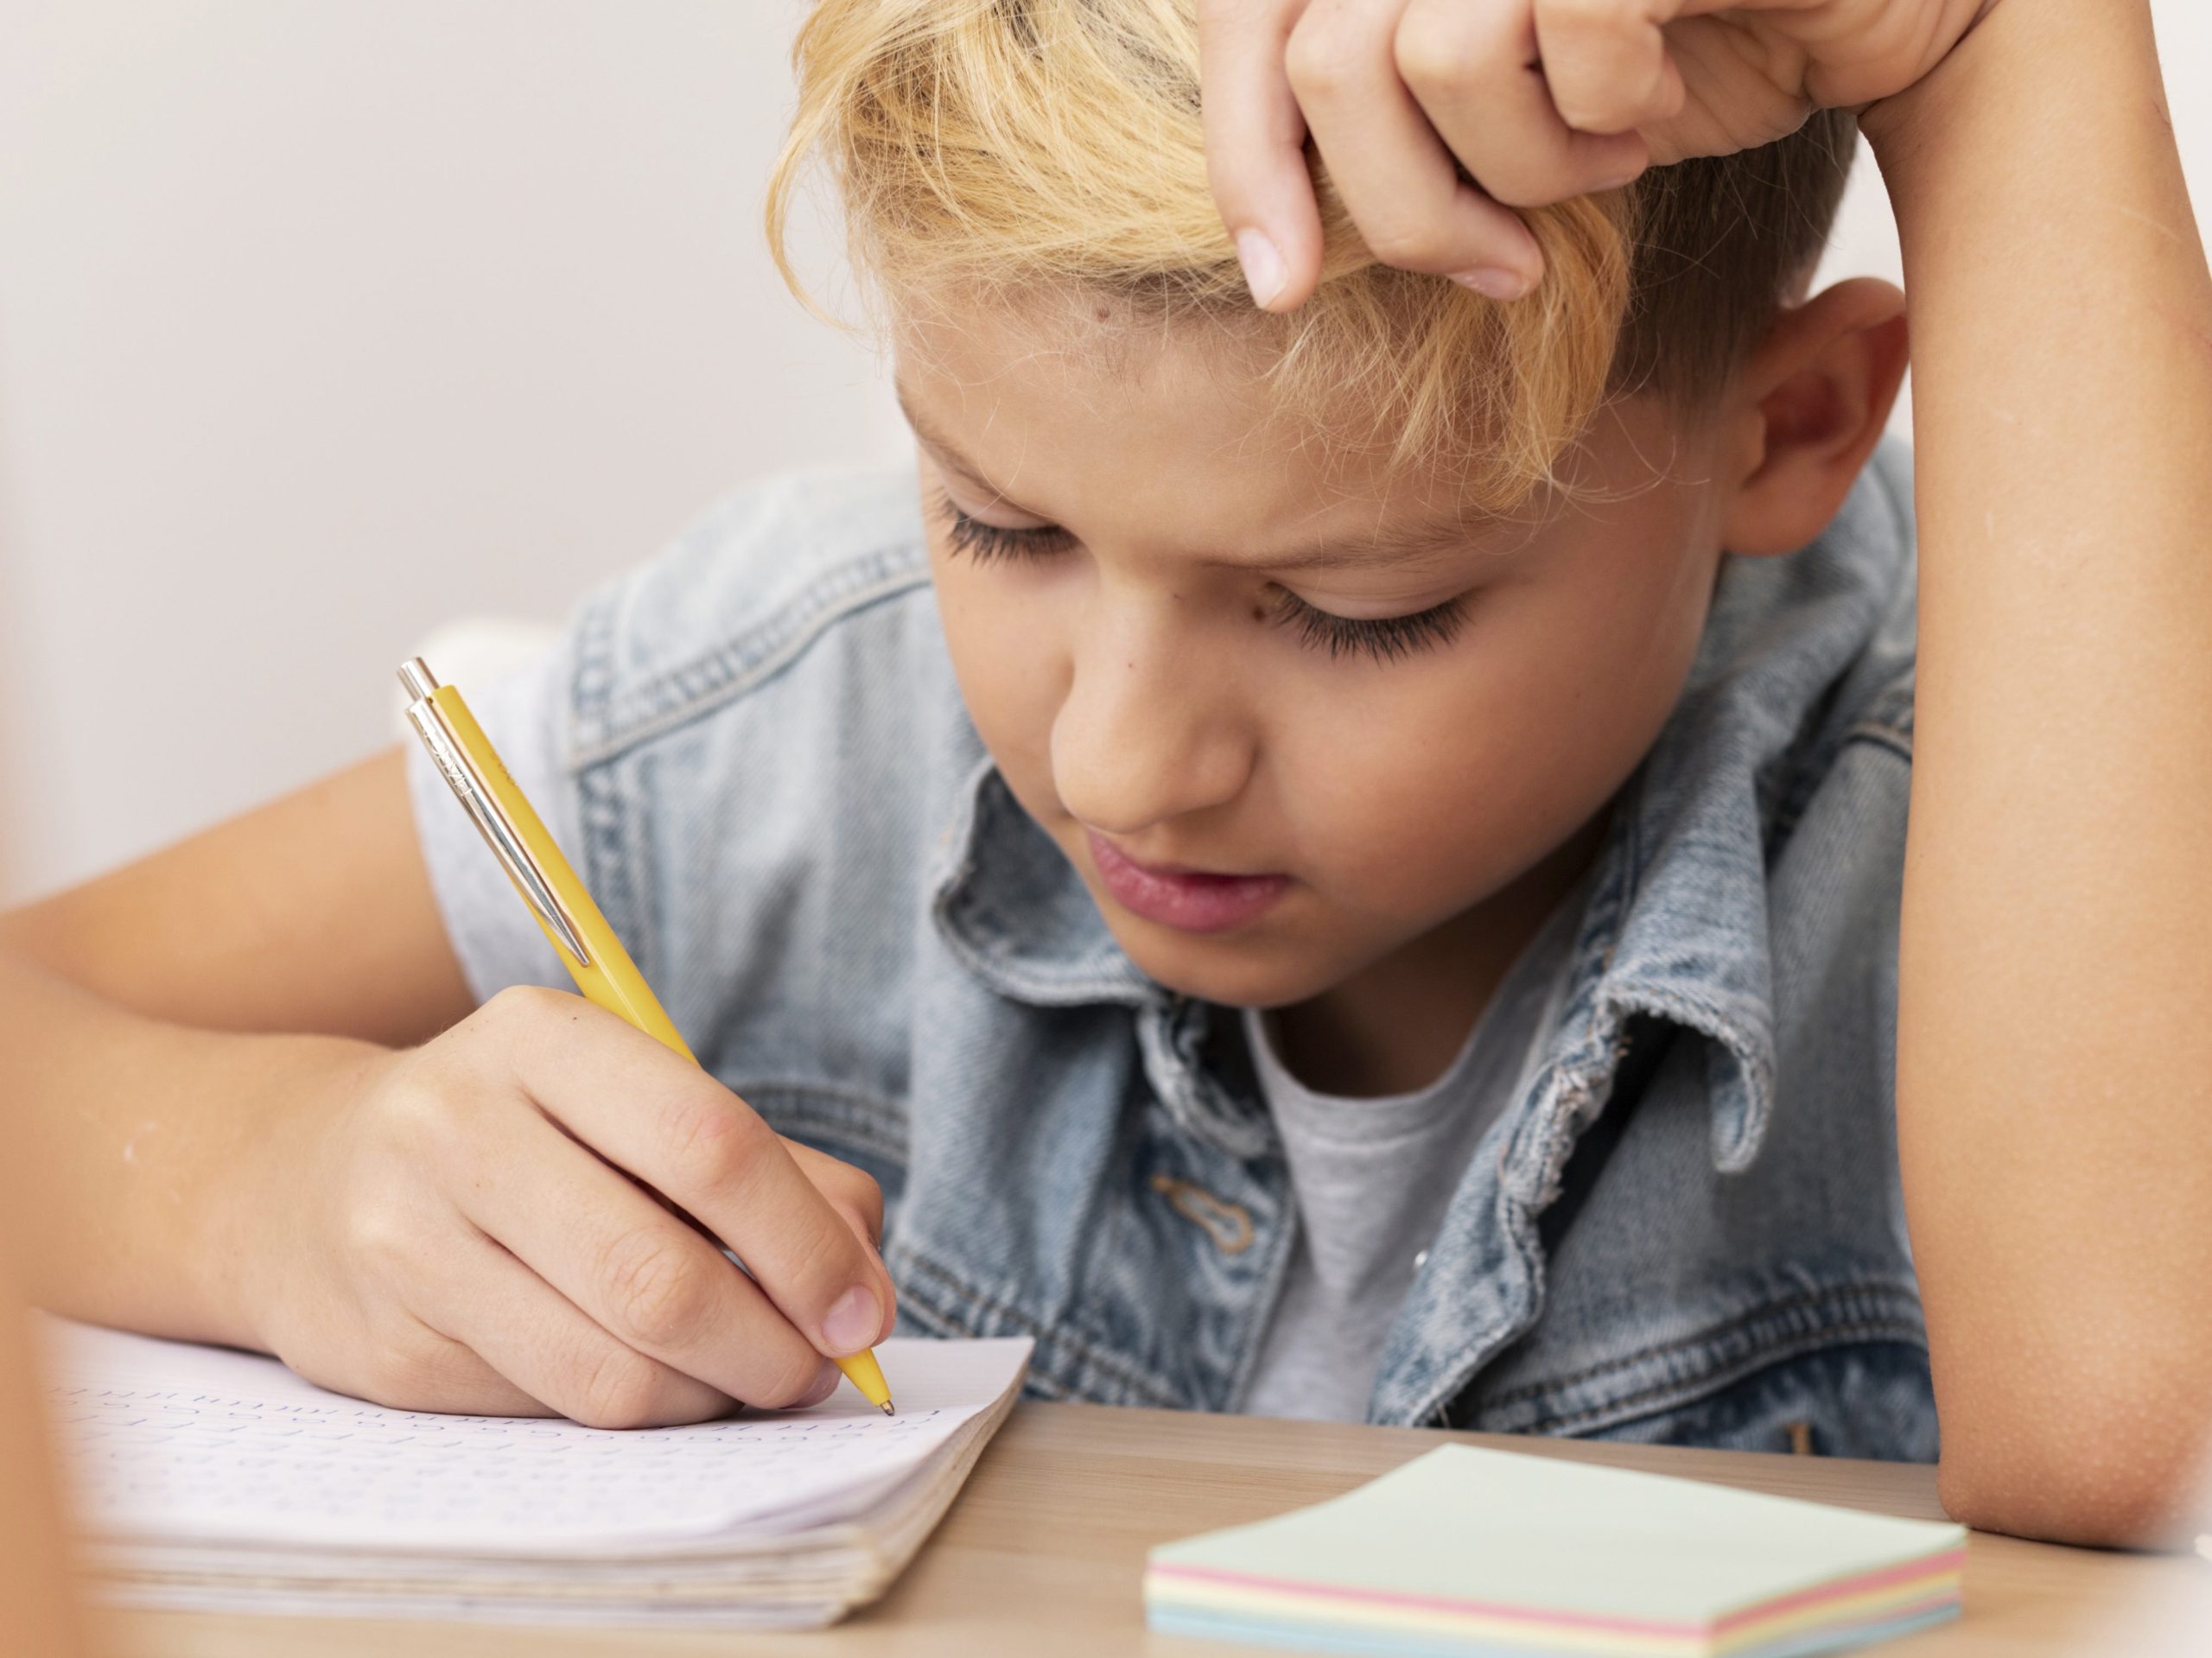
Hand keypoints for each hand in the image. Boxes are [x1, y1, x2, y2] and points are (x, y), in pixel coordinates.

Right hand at [237, 987, 895, 1426]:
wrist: (302, 1180)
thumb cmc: (526, 1135)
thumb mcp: (638, 1101)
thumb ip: (775, 1171)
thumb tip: (862, 1286)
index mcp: (541, 1037)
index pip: (706, 1142)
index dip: (804, 1242)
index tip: (861, 1308)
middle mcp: (456, 1126)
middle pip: (659, 1275)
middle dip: (770, 1344)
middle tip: (819, 1366)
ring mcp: (406, 1242)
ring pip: (610, 1369)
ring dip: (713, 1395)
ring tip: (751, 1378)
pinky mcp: (388, 1349)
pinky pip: (555, 1409)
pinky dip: (640, 1413)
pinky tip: (660, 1381)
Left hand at [1199, 0, 1999, 308]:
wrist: (1869, 10)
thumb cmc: (1669, 53)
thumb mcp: (1497, 103)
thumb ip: (1382, 119)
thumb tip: (1275, 254)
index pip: (1251, 18)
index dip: (1247, 157)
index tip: (1281, 284)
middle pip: (1327, 66)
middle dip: (1406, 208)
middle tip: (1496, 260)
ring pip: (1431, 59)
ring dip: (1522, 165)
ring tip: (1600, 155)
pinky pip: (1566, 33)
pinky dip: (1608, 112)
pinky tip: (1656, 105)